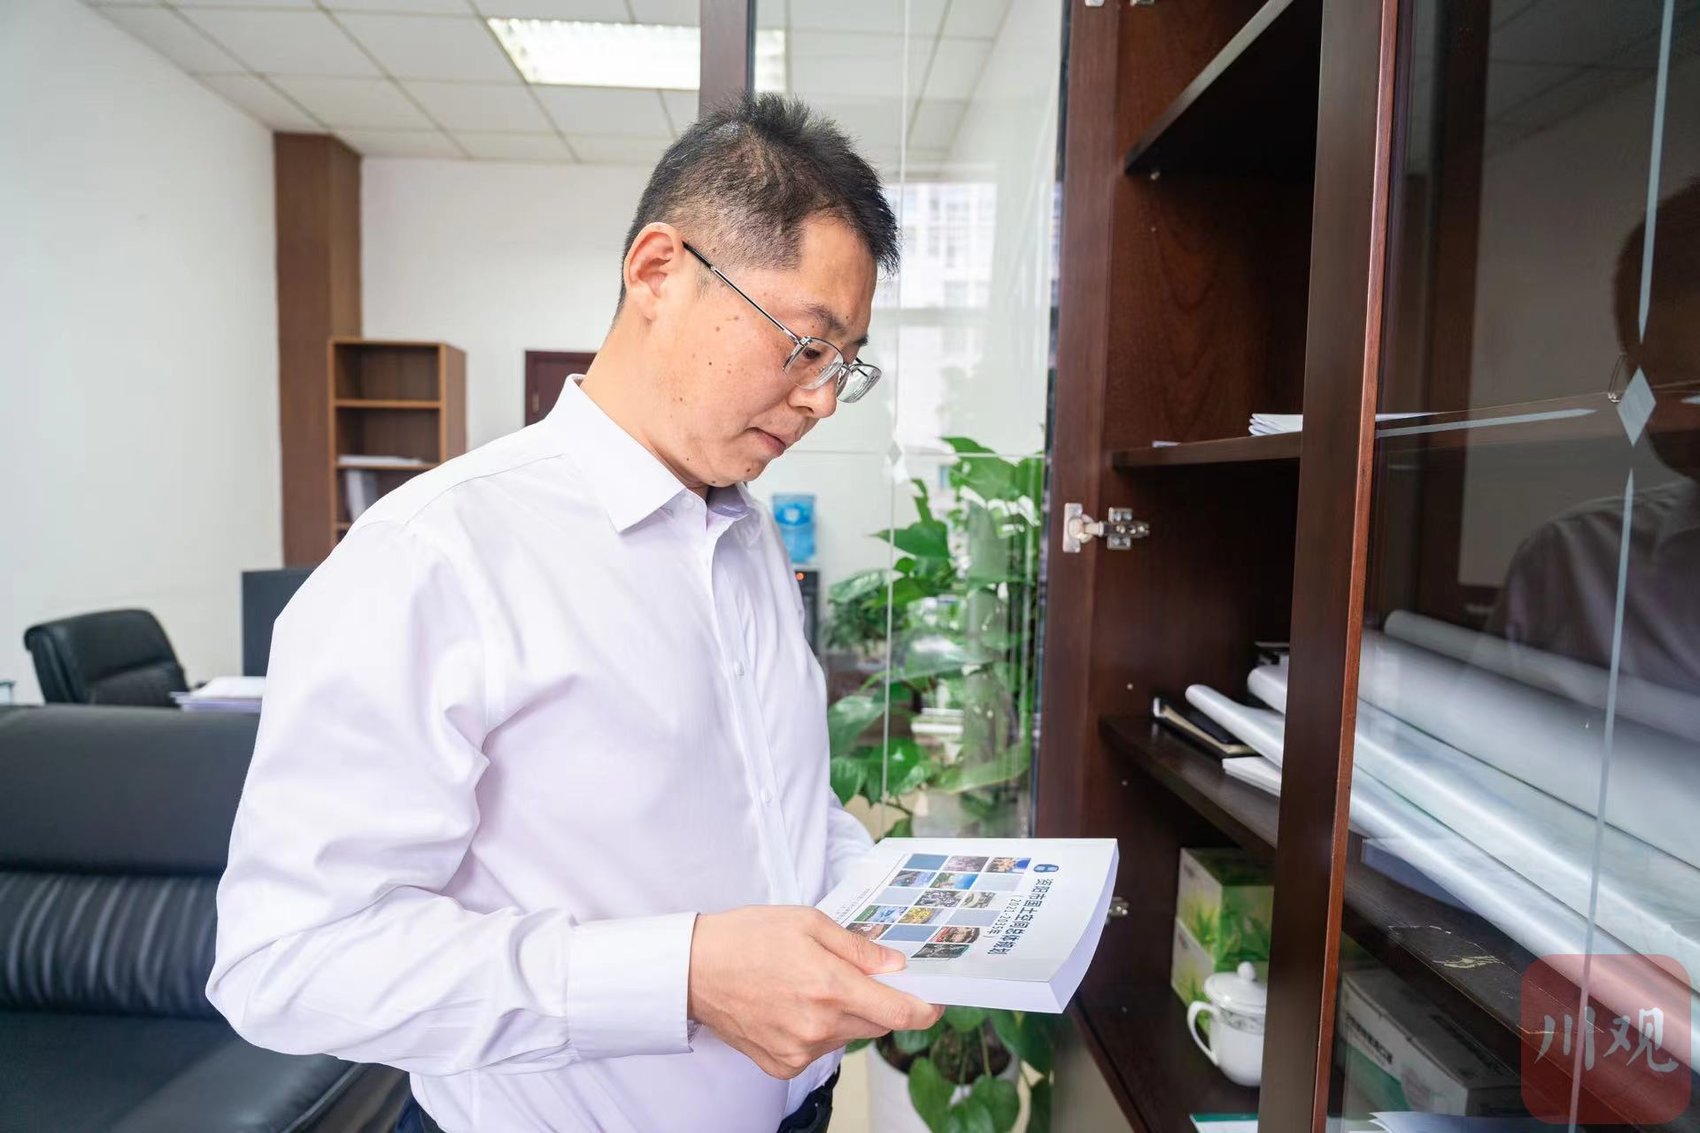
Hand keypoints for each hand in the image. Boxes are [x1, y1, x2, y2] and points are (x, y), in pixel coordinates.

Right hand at [687, 906, 943, 1078]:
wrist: (694, 969)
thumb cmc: (747, 937)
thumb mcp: (808, 922)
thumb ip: (858, 948)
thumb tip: (896, 966)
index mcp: (829, 986)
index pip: (900, 1012)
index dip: (926, 1008)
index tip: (935, 1000)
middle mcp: (818, 1026)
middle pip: (876, 1024)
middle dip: (877, 1001)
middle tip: (855, 975)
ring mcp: (799, 1050)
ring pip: (847, 1036)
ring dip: (845, 1014)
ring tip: (811, 984)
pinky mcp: (782, 1064)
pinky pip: (819, 1049)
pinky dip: (818, 1030)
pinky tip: (793, 1005)